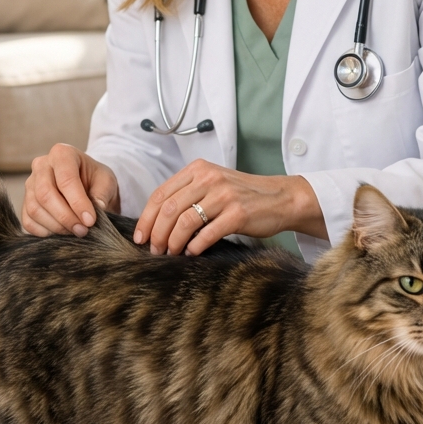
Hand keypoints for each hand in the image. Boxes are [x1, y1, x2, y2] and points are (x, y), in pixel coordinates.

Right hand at [22, 144, 119, 237]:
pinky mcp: (25, 202)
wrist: (86, 185)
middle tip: (83, 230)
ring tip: (76, 232)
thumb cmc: (96, 180)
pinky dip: (44, 232)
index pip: (66, 179)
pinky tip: (62, 234)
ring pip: (34, 209)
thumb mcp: (107, 181)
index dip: (78, 203)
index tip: (90, 221)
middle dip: (65, 217)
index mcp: (62, 154)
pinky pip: (28, 221)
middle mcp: (41, 165)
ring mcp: (30, 184)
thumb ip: (102, 193)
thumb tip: (97, 208)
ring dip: (56, 227)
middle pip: (45, 194)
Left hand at [134, 159, 327, 255]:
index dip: (146, 218)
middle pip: (169, 208)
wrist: (281, 198)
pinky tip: (191, 253)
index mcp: (198, 170)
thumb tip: (156, 222)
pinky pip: (206, 233)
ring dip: (173, 242)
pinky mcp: (238, 214)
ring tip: (170, 253)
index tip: (140, 236)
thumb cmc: (243, 196)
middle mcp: (209, 179)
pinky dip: (194, 246)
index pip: (161, 193)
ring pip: (184, 221)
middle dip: (157, 233)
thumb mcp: (213, 185)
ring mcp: (224, 195)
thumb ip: (188, 194)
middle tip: (154, 250)